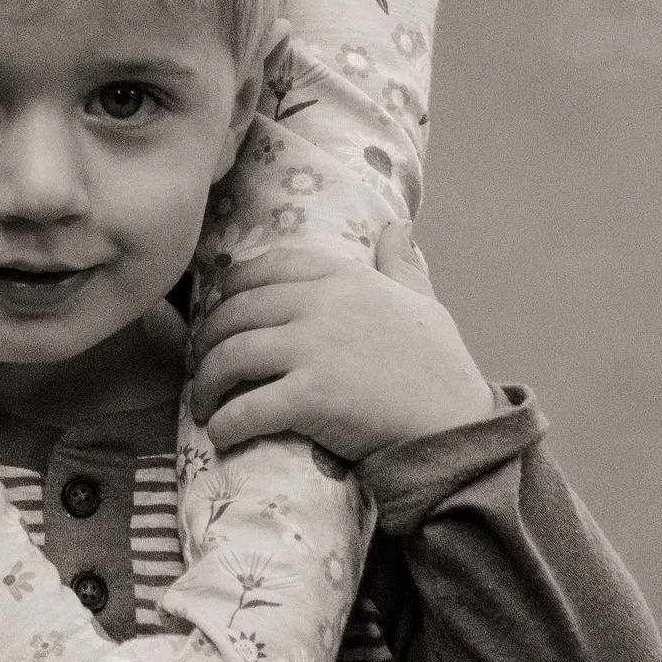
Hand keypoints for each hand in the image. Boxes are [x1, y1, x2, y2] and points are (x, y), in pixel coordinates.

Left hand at [190, 240, 497, 461]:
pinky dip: (225, 422)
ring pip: (231, 354)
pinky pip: (248, 407)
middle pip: (236, 311)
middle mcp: (323, 303)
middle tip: (203, 368)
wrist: (458, 427)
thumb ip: (400, 264)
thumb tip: (397, 226)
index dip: (230, 291)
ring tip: (203, 404)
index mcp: (344, 276)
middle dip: (208, 341)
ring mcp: (315, 348)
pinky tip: (220, 434)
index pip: (264, 268)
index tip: (220, 316)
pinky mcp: (312, 397)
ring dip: (206, 383)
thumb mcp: (423, 302)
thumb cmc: (442, 368)